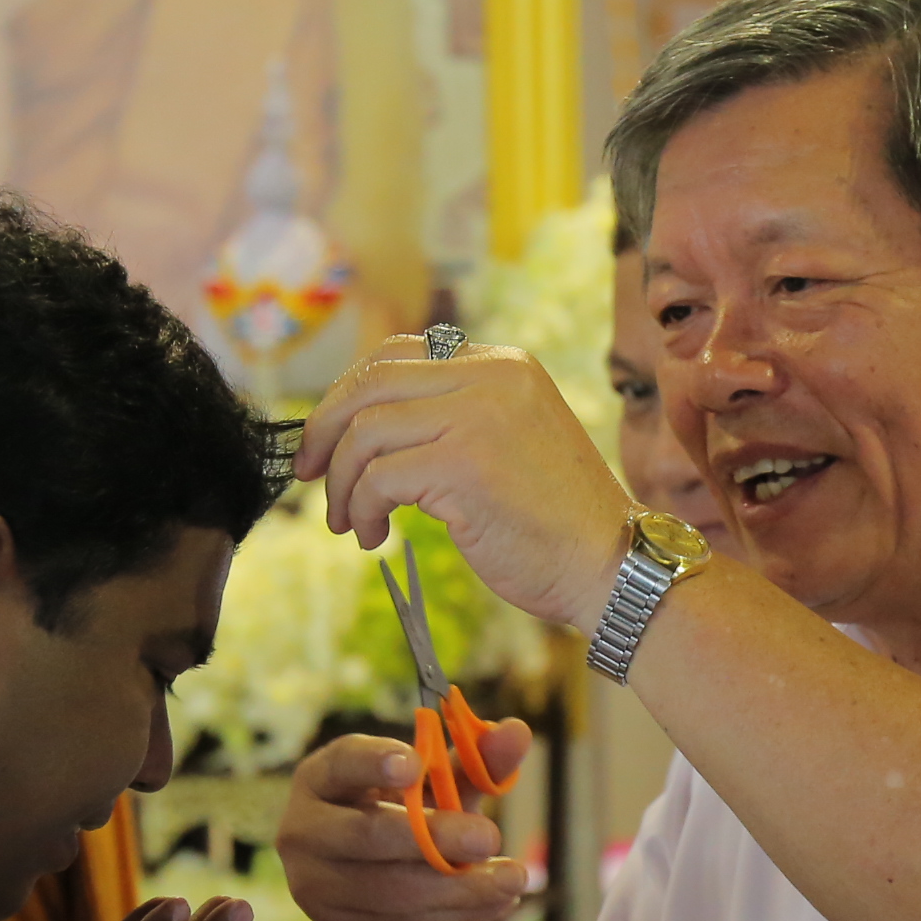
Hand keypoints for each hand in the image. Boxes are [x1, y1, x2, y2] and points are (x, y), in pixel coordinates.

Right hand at [275, 731, 530, 920]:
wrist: (378, 906)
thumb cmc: (407, 824)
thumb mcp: (438, 791)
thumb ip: (474, 763)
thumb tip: (517, 731)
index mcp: (321, 780)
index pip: (340, 764)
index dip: (373, 762)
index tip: (415, 762)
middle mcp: (304, 832)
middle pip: (367, 835)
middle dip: (433, 837)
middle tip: (490, 836)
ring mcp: (316, 889)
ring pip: (392, 889)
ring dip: (461, 886)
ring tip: (514, 877)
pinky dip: (460, 914)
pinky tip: (498, 901)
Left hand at [297, 340, 633, 631]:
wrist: (611, 565)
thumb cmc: (555, 521)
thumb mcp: (508, 441)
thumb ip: (453, 418)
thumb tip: (365, 427)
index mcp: (502, 365)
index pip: (397, 355)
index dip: (347, 396)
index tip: (326, 442)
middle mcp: (491, 376)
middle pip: (369, 383)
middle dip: (324, 432)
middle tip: (308, 476)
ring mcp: (478, 415)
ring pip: (364, 433)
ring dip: (340, 484)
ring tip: (350, 523)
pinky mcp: (464, 463)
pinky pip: (377, 478)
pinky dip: (361, 510)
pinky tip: (374, 537)